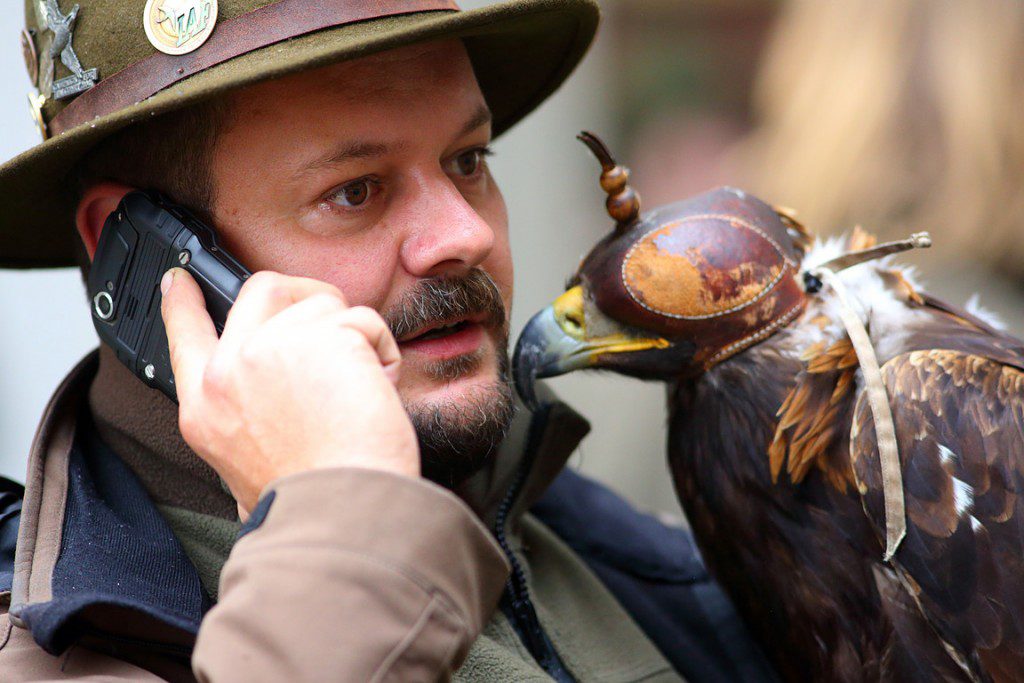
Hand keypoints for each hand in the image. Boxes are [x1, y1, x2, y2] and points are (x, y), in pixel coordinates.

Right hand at [161, 268, 419, 515]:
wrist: (342, 515)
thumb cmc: (313, 502)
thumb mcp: (245, 464)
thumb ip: (247, 416)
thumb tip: (275, 395)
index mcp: (207, 407)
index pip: (182, 335)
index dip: (183, 301)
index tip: (181, 280)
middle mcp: (230, 371)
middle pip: (262, 289)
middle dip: (304, 294)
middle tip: (332, 324)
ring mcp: (272, 347)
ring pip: (325, 304)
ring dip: (355, 339)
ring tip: (357, 390)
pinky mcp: (323, 337)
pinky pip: (365, 321)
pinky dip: (383, 352)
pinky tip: (377, 390)